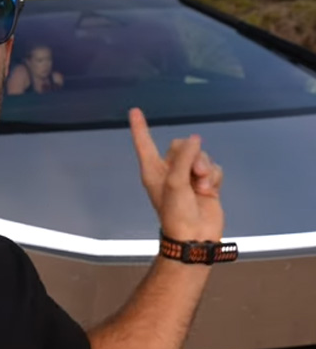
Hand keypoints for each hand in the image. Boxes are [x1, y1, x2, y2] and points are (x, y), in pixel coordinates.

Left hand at [128, 107, 224, 241]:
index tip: (134, 111)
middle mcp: (170, 171)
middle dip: (193, 156)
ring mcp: (189, 177)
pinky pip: (214, 168)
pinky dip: (214, 178)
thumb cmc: (176, 213)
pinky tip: (209, 191)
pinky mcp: (206, 184)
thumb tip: (196, 139)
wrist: (194, 237)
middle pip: (183, 145)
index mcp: (153, 170)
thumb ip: (184, 157)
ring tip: (202, 186)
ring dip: (204, 169)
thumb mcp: (175, 182)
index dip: (140, 127)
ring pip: (201, 156)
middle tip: (195, 172)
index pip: (145, 143)